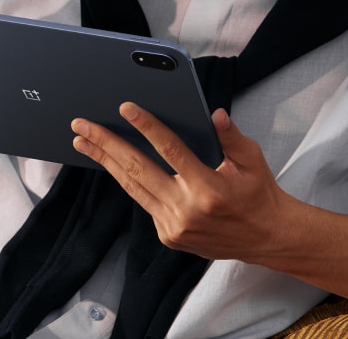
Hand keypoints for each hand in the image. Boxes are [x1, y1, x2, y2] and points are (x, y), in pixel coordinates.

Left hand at [71, 103, 293, 261]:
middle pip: (137, 169)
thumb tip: (215, 114)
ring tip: (83, 143)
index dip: (146, 127)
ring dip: (106, 162)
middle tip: (81, 126)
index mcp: (208, 188)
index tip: (125, 109)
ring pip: (132, 187)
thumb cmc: (258, 194)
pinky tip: (112, 163)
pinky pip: (144, 202)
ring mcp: (174, 227)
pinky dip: (128, 181)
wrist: (266, 239)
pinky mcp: (168, 236)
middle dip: (106, 144)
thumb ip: (231, 137)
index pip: (170, 151)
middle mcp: (186, 210)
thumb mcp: (252, 160)